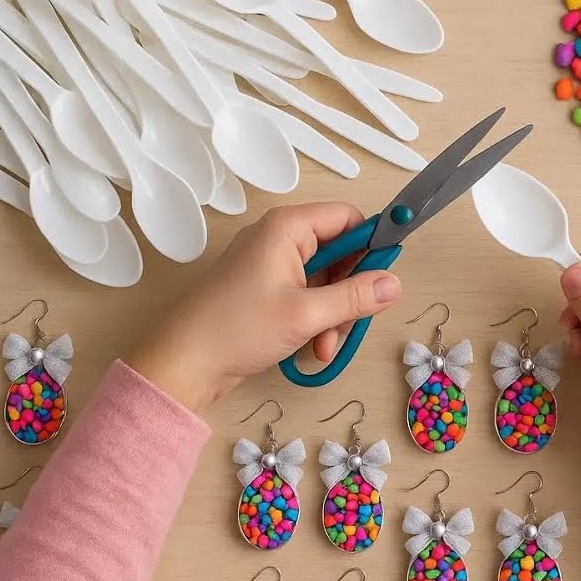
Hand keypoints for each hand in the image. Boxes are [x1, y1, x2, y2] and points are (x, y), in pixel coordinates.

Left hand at [128, 203, 402, 410]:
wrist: (185, 362)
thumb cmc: (240, 328)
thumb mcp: (308, 314)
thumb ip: (355, 296)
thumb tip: (395, 283)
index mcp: (288, 227)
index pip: (347, 218)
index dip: (370, 245)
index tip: (383, 278)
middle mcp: (279, 237)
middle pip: (339, 252)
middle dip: (349, 291)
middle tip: (350, 323)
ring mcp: (269, 264)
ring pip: (324, 279)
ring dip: (333, 314)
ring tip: (324, 346)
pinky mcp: (263, 289)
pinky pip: (305, 295)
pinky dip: (314, 320)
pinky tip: (311, 349)